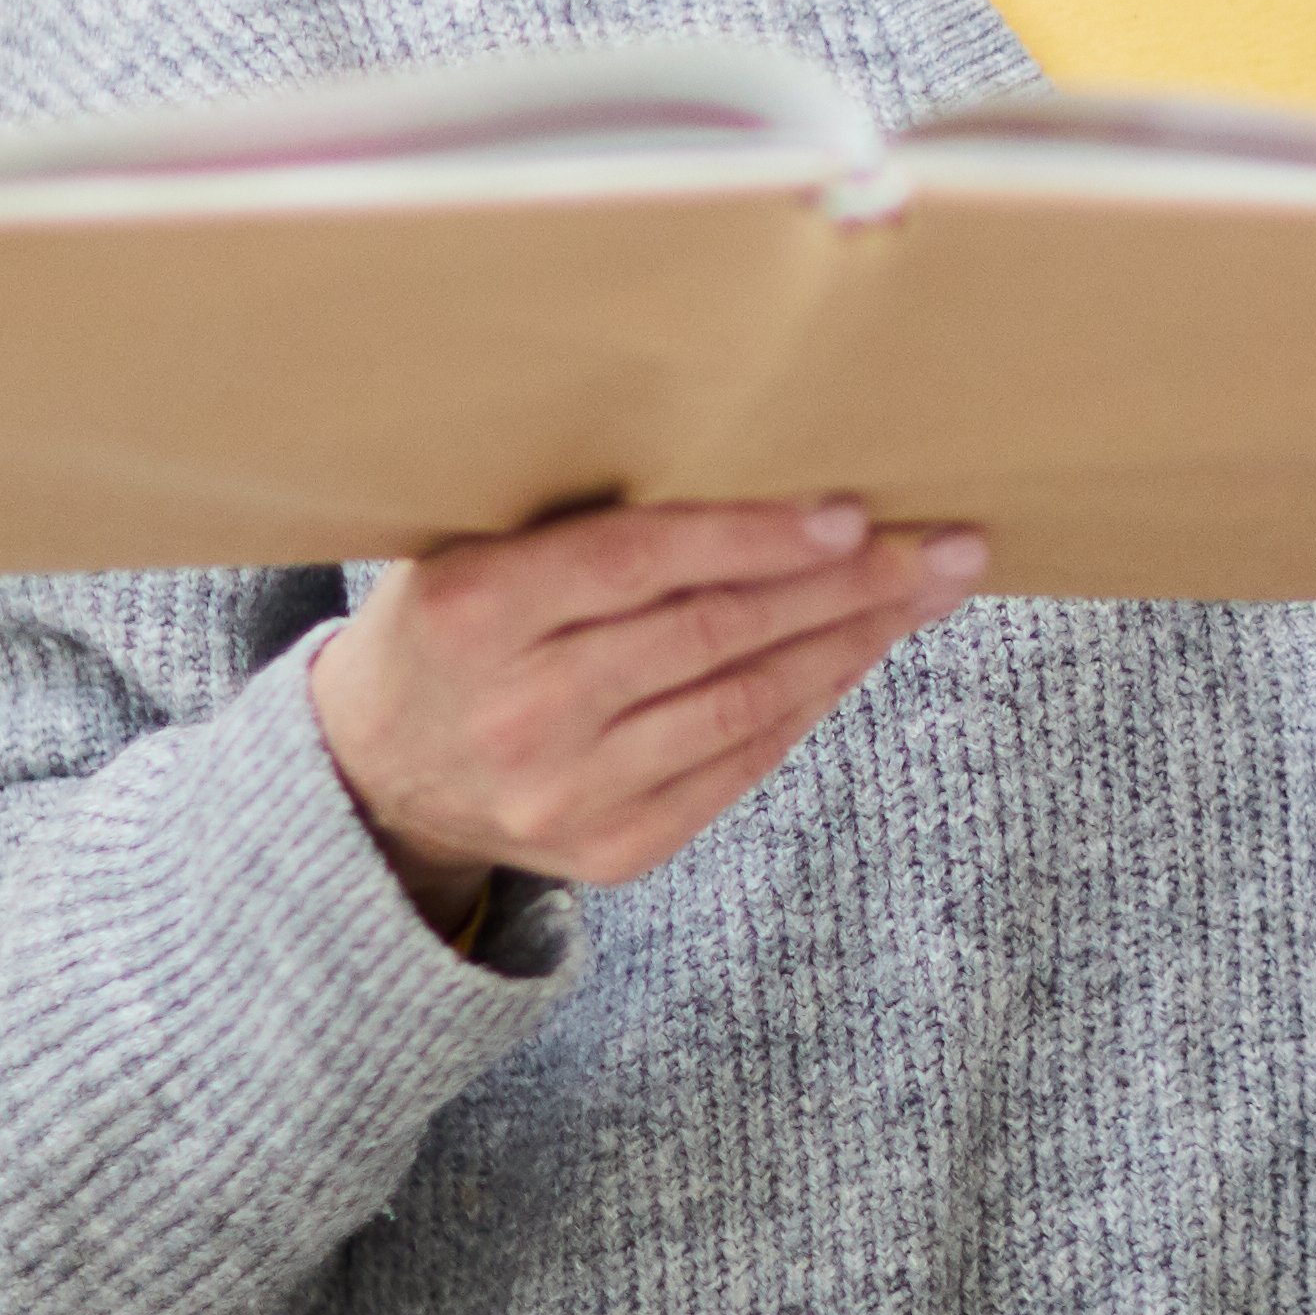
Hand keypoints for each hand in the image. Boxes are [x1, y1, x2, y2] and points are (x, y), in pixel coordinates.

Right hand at [309, 494, 988, 930]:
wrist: (376, 775)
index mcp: (472, 612)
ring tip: (924, 594)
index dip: (750, 536)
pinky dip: (808, 706)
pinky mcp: (611, 853)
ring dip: (848, 645)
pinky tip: (859, 654)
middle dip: (842, 586)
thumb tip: (762, 462)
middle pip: (710, 636)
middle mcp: (518, 711)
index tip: (849, 510)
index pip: (637, 565)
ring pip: (740, 707)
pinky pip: (737, 768)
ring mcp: (565, 796)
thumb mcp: (474, 549)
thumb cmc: (451, 625)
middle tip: (939, 546)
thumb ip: (584, 520)